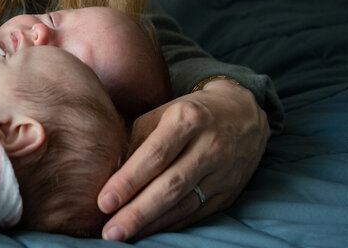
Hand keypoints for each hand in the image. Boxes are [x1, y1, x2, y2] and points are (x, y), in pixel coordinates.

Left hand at [97, 79, 268, 241]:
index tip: (103, 202)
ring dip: (151, 225)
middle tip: (110, 232)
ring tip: (123, 236)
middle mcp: (208, 147)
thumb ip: (138, 140)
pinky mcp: (228, 194)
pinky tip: (148, 233)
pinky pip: (195, 214)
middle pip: (171, 186)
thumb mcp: (163, 112)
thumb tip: (112, 175)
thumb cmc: (190, 112)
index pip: (155, 155)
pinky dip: (170, 226)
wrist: (244, 115)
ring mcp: (222, 173)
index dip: (128, 181)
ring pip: (184, 206)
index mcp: (187, 120)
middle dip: (137, 213)